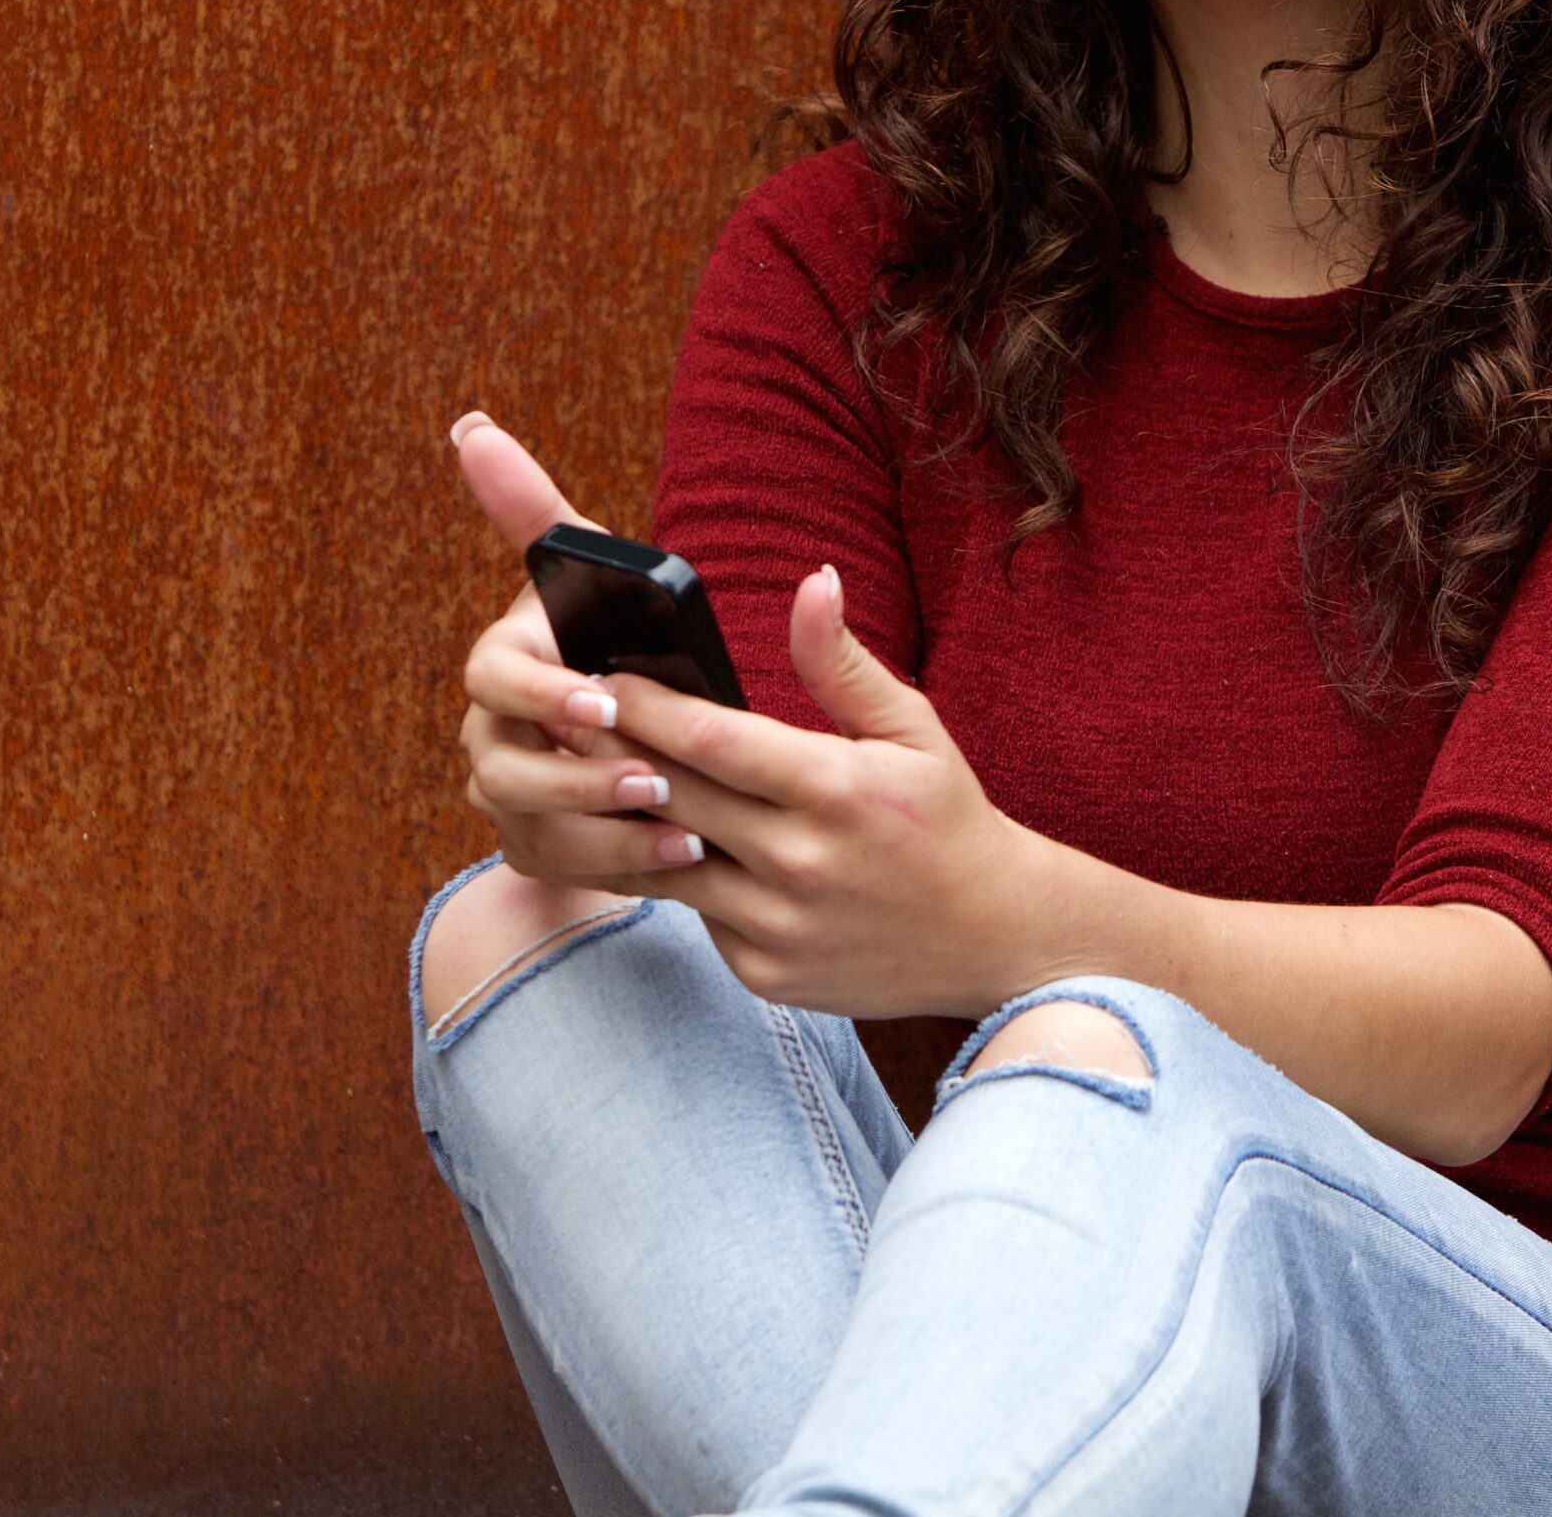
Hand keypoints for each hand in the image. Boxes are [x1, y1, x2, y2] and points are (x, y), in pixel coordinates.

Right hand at [450, 412, 714, 883]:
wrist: (634, 708)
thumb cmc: (609, 623)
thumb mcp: (589, 570)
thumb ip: (534, 507)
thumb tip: (469, 425)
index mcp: (503, 663)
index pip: (494, 679)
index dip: (543, 694)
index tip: (601, 701)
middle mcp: (489, 732)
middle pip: (506, 770)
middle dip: (580, 779)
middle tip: (656, 779)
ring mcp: (506, 795)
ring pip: (532, 827)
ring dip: (606, 831)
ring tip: (682, 827)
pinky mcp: (537, 844)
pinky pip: (564, 866)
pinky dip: (623, 865)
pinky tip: (685, 857)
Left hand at [556, 565, 1055, 1019]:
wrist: (993, 935)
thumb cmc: (946, 816)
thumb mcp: (913, 728)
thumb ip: (843, 662)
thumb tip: (814, 580)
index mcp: (836, 789)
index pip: (713, 739)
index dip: (645, 705)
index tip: (600, 673)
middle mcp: (800, 861)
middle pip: (673, 796)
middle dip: (609, 750)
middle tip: (558, 713)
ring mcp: (777, 925)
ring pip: (666, 861)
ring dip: (619, 818)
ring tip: (579, 775)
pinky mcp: (763, 972)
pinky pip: (694, 916)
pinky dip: (668, 876)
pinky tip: (640, 840)